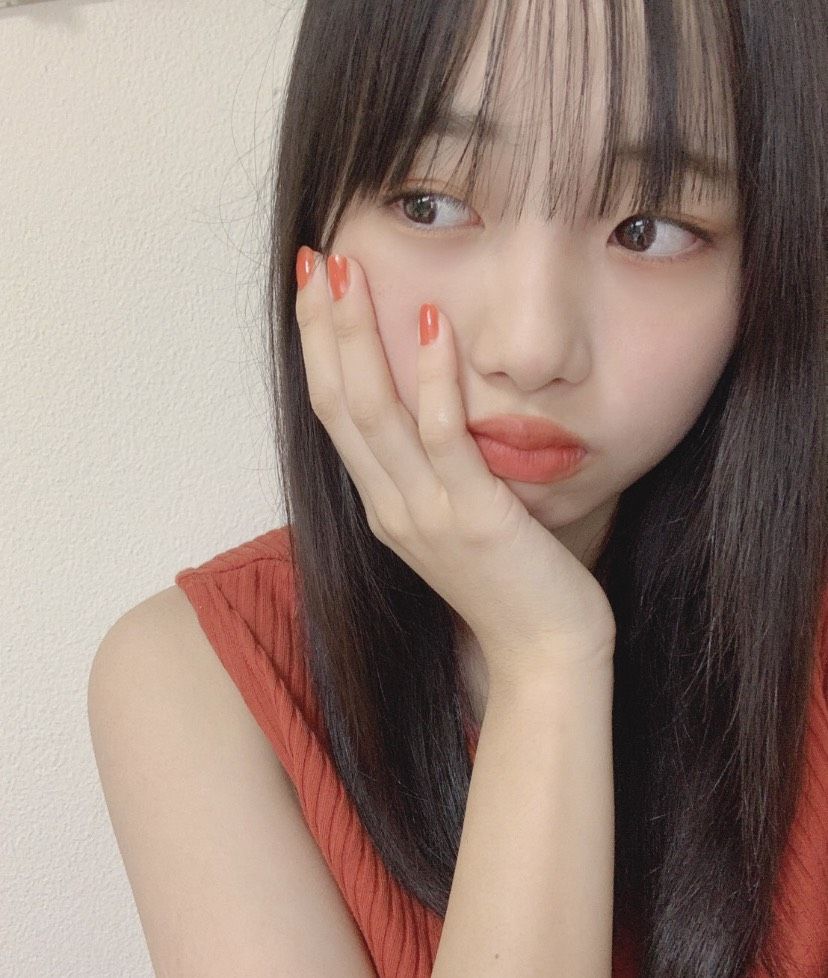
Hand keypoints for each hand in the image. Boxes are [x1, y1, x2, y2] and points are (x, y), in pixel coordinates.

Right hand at [295, 247, 615, 685]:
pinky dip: (435, 379)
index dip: (318, 346)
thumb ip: (433, 471)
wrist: (544, 655)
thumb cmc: (508, 583)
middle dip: (323, 327)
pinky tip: (435, 325)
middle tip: (316, 259)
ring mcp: (426, 514)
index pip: (334, 412)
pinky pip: (444, 440)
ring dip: (359, 338)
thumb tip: (430, 410)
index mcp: (383, 504)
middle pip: (338, 402)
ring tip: (352, 272)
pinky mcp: (474, 519)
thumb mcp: (455, 522)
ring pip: (374, 414)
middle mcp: (390, 506)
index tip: (314, 287)